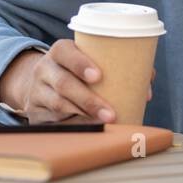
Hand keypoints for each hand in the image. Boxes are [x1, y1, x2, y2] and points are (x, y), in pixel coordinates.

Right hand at [0, 41, 154, 124]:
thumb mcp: (90, 61)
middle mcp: (44, 69)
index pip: (65, 53)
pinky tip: (89, 130)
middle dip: (89, 100)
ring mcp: (36, 92)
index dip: (81, 64)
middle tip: (111, 113)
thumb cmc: (79, 72)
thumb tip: (147, 87)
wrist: (41, 84)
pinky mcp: (34, 113)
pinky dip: (73, 126)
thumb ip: (120, 67)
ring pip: (58, 105)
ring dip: (84, 116)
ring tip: (106, 123)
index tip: (99, 76)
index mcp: (60, 51)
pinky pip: (53, 122)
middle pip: (64, 84)